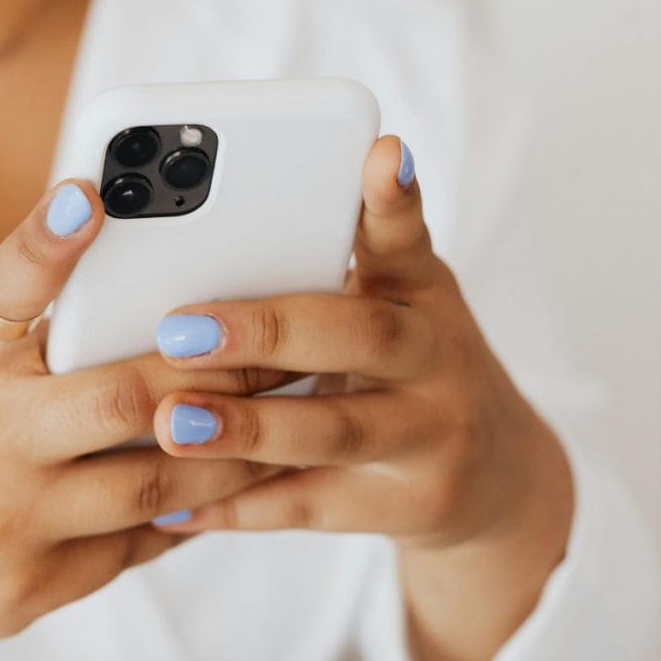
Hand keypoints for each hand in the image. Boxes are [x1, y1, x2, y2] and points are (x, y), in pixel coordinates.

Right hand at [0, 180, 279, 656]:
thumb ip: (20, 347)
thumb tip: (136, 309)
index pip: (2, 291)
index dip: (47, 239)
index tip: (93, 191)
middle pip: (126, 397)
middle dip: (221, 372)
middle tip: (284, 348)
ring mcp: (6, 524)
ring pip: (157, 482)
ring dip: (234, 452)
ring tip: (284, 424)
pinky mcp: (30, 588)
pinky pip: (138, 543)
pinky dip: (191, 511)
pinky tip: (228, 489)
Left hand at [148, 136, 573, 660]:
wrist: (490, 476)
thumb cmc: (411, 368)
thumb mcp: (397, 307)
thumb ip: (334, 271)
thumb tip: (208, 242)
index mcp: (422, 294)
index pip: (406, 238)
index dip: (393, 200)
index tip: (380, 153)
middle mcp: (435, 358)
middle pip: (357, 336)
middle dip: (267, 331)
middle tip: (180, 330)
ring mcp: (430, 437)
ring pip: (332, 430)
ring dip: (247, 429)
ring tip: (170, 424)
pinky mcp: (408, 505)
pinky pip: (311, 507)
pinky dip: (238, 508)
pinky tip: (175, 506)